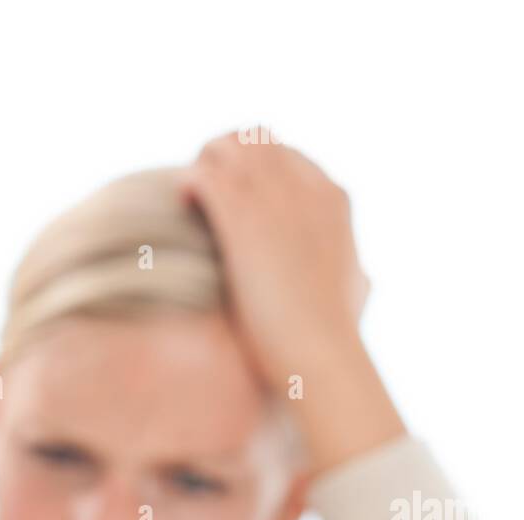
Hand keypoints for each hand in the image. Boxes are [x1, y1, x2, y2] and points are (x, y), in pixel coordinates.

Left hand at [180, 129, 369, 388]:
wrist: (321, 351)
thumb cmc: (336, 334)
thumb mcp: (358, 292)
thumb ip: (356, 274)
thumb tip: (364, 279)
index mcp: (333, 199)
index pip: (287, 154)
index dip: (254, 168)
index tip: (235, 194)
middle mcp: (304, 187)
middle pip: (254, 139)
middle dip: (223, 157)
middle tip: (205, 193)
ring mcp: (273, 198)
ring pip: (226, 146)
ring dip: (203, 165)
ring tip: (191, 198)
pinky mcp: (242, 219)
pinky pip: (205, 173)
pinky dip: (190, 183)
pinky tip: (183, 204)